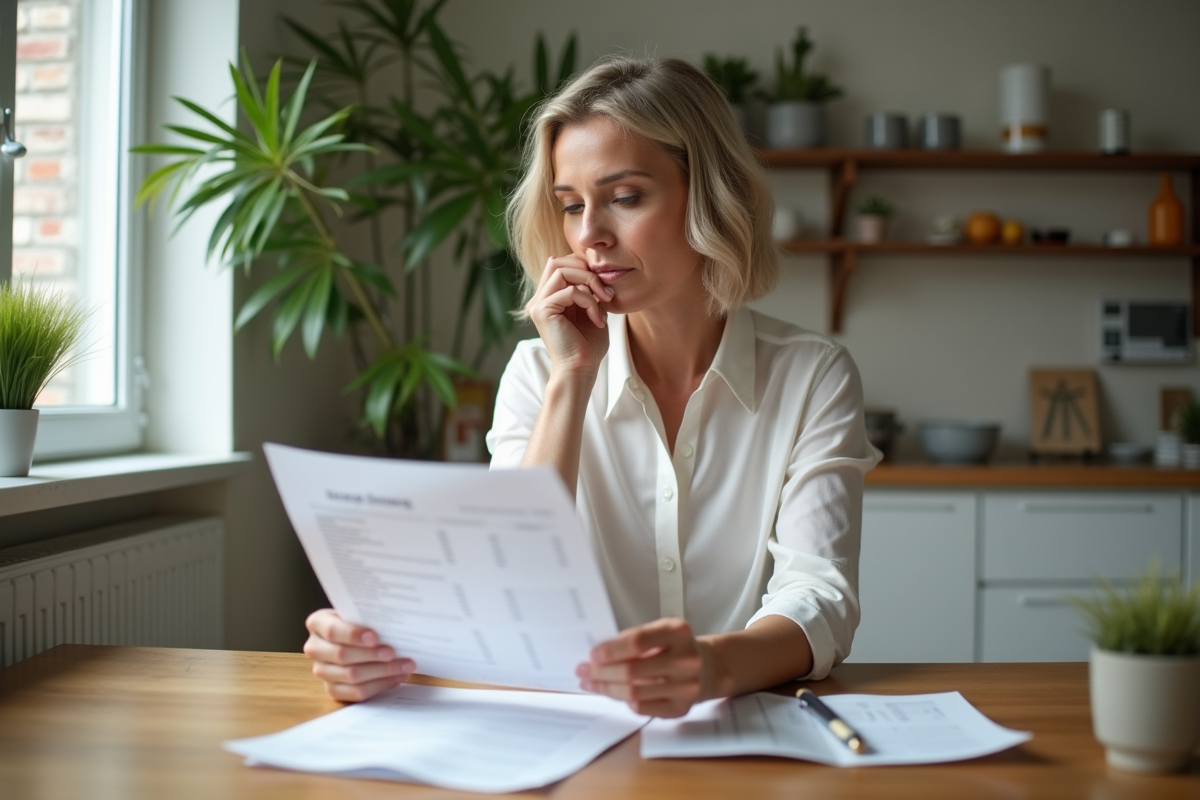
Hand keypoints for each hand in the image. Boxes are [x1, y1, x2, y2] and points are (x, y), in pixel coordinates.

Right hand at [303, 608, 414, 701]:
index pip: (332, 630)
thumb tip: (393, 624)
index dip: (353, 635)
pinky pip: (356, 692)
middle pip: (342, 655)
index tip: (374, 637)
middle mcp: (315, 648)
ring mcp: (322, 670)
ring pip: (351, 676)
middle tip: (393, 653)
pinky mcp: (333, 689)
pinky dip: (380, 685)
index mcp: (318, 623)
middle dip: (371, 655)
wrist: (354, 635)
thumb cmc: (360, 621)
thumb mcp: (359, 612)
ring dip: (382, 671)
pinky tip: (398, 677)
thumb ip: (368, 616)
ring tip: (404, 665)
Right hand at [525, 254, 613, 376]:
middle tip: (605, 291)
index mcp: (549, 298)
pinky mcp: (542, 311)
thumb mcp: (591, 310)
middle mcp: (540, 299)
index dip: (583, 267)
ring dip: (589, 282)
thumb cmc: (588, 346)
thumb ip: (589, 290)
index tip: (604, 286)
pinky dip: (589, 301)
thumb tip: (596, 270)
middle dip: (586, 270)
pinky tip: (597, 319)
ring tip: (604, 301)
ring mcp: (538, 304)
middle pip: (558, 261)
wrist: (581, 370)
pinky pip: (569, 291)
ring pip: (562, 271)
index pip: (561, 264)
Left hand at [576, 618, 712, 717]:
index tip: (592, 654)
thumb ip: (633, 640)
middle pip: (632, 671)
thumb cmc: (675, 647)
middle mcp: (686, 660)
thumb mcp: (660, 632)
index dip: (611, 650)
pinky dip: (623, 701)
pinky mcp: (681, 708)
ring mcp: (686, 687)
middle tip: (583, 671)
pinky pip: (643, 708)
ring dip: (606, 689)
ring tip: (591, 683)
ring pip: (634, 693)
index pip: (638, 642)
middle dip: (601, 672)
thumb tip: (597, 656)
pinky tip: (612, 693)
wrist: (709, 667)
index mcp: (678, 632)